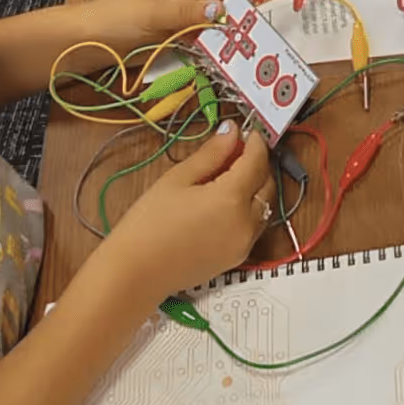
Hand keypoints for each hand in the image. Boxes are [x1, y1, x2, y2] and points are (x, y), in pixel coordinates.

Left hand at [82, 0, 233, 55]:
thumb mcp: (153, 12)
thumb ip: (188, 12)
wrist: (84, 43)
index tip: (246, 12)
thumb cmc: (111, 18)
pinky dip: (209, 43)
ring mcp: (176, 12)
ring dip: (220, 31)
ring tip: (235, 45)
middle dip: (229, 13)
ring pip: (208, 18)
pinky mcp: (172, 32)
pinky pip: (198, 35)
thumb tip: (220, 9)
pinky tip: (218, 53)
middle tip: (245, 32)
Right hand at [102, 123, 274, 294]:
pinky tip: (225, 203)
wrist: (136, 273)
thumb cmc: (149, 223)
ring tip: (228, 176)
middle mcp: (247, 223)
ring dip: (256, 187)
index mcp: (232, 198)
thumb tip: (232, 132)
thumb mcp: (177, 179)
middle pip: (267, 184)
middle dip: (258, 164)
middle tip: (236, 151)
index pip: (257, 161)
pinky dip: (249, 209)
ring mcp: (245, 244)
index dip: (255, 142)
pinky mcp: (238, 258)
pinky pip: (254, 226)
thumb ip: (211, 154)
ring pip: (265, 206)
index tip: (247, 131)